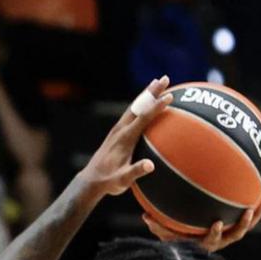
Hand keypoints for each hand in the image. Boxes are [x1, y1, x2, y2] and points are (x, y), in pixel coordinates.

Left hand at [79, 76, 172, 197]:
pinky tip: (146, 101)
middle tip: (165, 78)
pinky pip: (131, 113)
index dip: (156, 107)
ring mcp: (117, 130)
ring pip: (134, 106)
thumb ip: (135, 172)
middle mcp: (120, 130)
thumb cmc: (109, 181)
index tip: (169, 96)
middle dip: (152, 91)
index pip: (143, 118)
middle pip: (138, 105)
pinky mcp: (116, 132)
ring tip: (157, 82)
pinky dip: (140, 103)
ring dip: (146, 94)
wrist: (91, 180)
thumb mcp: (123, 180)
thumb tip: (150, 165)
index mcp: (124, 138)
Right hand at [142, 198, 260, 252]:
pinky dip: (255, 209)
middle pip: (235, 235)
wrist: (189, 248)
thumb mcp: (164, 233)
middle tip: (248, 212)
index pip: (211, 241)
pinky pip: (246, 218)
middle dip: (242, 224)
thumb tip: (144, 216)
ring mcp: (228, 235)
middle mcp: (219, 242)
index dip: (215, 233)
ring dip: (255, 216)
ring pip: (244, 227)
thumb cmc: (174, 238)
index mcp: (204, 244)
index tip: (216, 223)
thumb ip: (156, 226)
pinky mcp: (234, 227)